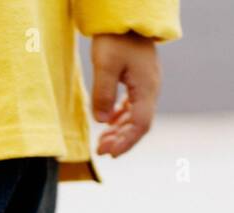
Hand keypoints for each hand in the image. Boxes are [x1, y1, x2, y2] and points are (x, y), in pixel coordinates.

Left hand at [90, 33, 160, 157]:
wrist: (124, 21)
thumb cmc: (115, 41)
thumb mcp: (105, 67)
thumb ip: (103, 94)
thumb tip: (102, 122)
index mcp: (147, 87)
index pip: (141, 123)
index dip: (126, 141)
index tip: (110, 154)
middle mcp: (151, 89)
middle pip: (139, 123)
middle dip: (121, 140)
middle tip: (100, 151)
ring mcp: (146, 85)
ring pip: (136, 116)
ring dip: (120, 131)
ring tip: (101, 143)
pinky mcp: (138, 81)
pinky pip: (132, 106)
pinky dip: (120, 118)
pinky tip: (108, 125)